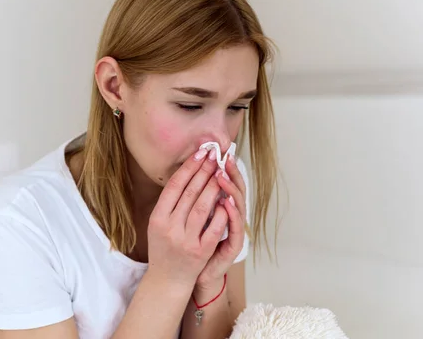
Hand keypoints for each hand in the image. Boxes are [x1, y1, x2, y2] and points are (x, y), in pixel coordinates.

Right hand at [146, 147, 229, 288]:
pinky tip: (228, 198)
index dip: (188, 167)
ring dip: (214, 187)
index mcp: (157, 218)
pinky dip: (222, 212)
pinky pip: (215, 227)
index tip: (200, 152)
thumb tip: (187, 172)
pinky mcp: (201, 251)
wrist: (167, 279)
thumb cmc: (163, 247)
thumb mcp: (157, 224)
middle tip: (214, 156)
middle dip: (204, 171)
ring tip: (221, 171)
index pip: (175, 186)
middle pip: (190, 193)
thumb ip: (169, 203)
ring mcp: (186, 240)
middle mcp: (170, 228)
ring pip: (203, 207)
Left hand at [194, 154, 246, 290]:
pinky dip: (231, 213)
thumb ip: (195, 197)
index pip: (226, 182)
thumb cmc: (192, 244)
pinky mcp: (234, 245)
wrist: (192, 276)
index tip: (218, 150)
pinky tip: (226, 201)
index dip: (223, 166)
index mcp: (222, 207)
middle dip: (229, 171)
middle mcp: (232, 216)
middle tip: (224, 156)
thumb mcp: (191, 217)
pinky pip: (235, 226)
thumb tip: (188, 171)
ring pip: (238, 204)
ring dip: (230, 188)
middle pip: (235, 189)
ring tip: (223, 174)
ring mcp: (234, 230)